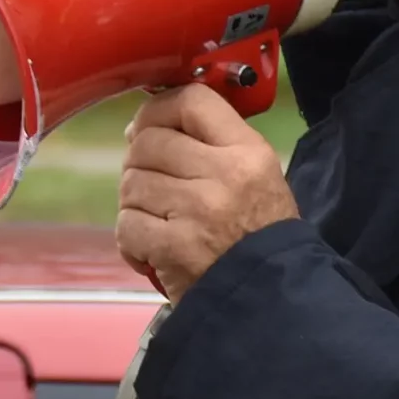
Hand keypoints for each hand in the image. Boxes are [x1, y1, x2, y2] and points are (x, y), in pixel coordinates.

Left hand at [114, 84, 298, 298]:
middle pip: (148, 142)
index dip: (156, 110)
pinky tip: (153, 250)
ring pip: (131, 184)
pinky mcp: (175, 247)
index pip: (190, 101)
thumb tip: (141, 126)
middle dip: (138, 164)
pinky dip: (132, 240)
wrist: (271, 296)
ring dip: (135, 205)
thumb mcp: (256, 175)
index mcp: (247, 152)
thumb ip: (208, 143)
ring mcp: (198, 211)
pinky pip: (126, 225)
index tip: (146, 127)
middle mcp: (224, 175)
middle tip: (152, 187)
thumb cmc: (258, 235)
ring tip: (159, 222)